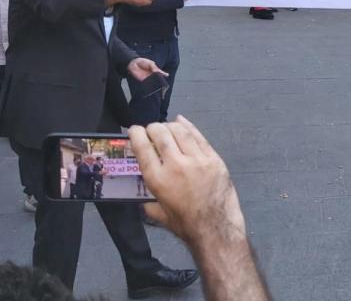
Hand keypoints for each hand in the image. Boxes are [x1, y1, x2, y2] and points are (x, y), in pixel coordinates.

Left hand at [127, 58, 167, 81]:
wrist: (134, 63)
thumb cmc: (142, 62)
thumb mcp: (150, 63)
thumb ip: (154, 67)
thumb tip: (157, 72)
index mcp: (154, 70)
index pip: (160, 72)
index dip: (164, 74)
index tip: (167, 75)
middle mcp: (152, 74)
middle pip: (157, 78)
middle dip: (160, 80)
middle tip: (163, 81)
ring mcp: (148, 77)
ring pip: (153, 81)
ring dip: (155, 83)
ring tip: (158, 84)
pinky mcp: (143, 80)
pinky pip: (147, 83)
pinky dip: (149, 85)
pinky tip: (152, 85)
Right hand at [129, 116, 245, 243]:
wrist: (216, 228)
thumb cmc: (185, 224)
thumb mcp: (158, 214)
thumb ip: (147, 200)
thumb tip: (142, 193)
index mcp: (158, 179)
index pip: (143, 148)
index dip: (136, 134)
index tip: (134, 130)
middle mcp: (176, 165)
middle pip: (161, 134)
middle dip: (152, 128)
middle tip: (150, 129)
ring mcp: (197, 160)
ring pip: (180, 132)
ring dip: (169, 126)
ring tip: (165, 127)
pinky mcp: (214, 159)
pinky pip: (199, 136)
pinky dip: (189, 126)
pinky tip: (182, 122)